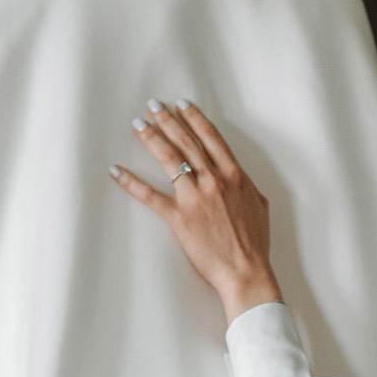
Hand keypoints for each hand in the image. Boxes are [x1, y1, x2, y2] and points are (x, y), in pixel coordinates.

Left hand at [110, 100, 281, 324]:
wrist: (246, 271)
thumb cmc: (255, 243)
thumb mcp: (260, 206)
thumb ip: (247, 187)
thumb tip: (241, 178)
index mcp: (234, 175)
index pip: (211, 138)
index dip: (194, 118)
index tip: (182, 105)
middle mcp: (214, 180)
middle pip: (186, 141)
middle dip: (167, 120)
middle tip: (152, 105)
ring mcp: (195, 197)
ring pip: (169, 159)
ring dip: (151, 138)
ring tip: (137, 124)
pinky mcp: (179, 217)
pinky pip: (149, 196)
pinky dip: (130, 182)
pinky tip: (116, 170)